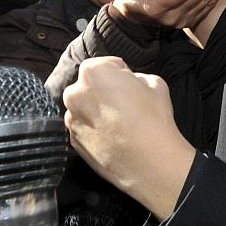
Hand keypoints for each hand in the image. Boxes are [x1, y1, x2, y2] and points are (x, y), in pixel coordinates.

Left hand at [63, 57, 194, 218]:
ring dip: (97, 111)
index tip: (130, 85)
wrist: (150, 161)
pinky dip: (94, 130)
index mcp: (93, 72)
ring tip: (120, 124)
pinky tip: (114, 137)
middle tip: (125, 104)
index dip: (120, 73)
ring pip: (84, 108)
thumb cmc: (153, 118)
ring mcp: (71, 119)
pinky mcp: (73, 142)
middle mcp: (74, 93)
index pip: (105, 64)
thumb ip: (135, 77)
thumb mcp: (155, 82)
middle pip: (89, 86)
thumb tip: (129, 83)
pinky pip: (84, 128)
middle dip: (103, 91)